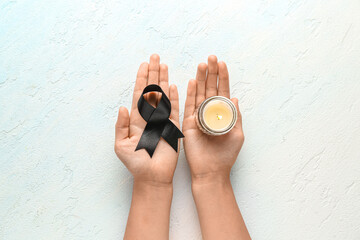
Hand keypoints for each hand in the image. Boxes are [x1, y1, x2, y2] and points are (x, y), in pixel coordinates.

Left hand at [115, 54, 179, 184]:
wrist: (152, 176)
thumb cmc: (136, 163)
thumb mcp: (121, 145)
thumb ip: (121, 126)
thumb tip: (122, 107)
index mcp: (136, 119)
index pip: (139, 95)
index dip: (141, 80)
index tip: (143, 65)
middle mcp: (149, 116)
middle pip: (151, 90)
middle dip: (152, 73)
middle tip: (154, 57)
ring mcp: (162, 120)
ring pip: (162, 95)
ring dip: (162, 80)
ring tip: (163, 65)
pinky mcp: (172, 127)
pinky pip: (174, 108)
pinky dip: (174, 97)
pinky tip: (173, 85)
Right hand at [183, 55, 243, 182]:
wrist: (211, 171)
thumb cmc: (225, 155)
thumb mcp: (237, 134)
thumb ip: (235, 117)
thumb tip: (236, 98)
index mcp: (223, 114)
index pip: (223, 91)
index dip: (223, 77)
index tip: (222, 63)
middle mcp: (209, 113)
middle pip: (210, 88)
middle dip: (211, 73)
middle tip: (211, 58)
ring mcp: (198, 117)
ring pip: (199, 94)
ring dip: (201, 79)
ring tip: (202, 65)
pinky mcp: (189, 124)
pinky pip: (189, 106)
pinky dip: (190, 94)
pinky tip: (191, 82)